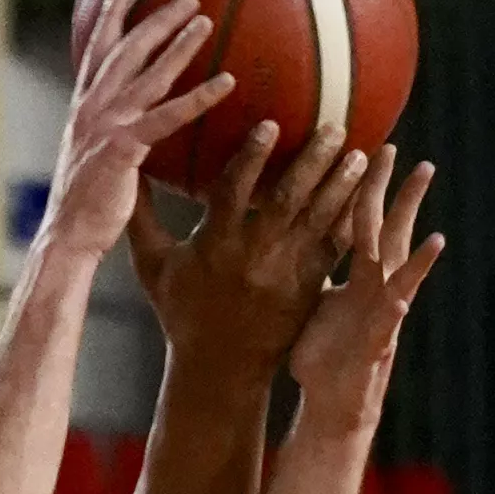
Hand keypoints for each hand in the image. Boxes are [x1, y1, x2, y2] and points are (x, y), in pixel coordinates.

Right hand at [44, 0, 234, 270]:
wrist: (67, 235)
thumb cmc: (84, 205)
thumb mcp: (93, 158)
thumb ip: (112, 134)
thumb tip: (132, 130)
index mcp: (83, 109)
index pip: (96, 53)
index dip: (109, 18)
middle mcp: (92, 108)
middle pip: (126, 50)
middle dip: (155, 18)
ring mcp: (107, 124)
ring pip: (149, 73)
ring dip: (179, 44)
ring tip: (206, 21)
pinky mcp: (124, 146)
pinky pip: (168, 115)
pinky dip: (199, 96)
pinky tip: (227, 82)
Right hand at [129, 117, 368, 367]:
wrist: (220, 369)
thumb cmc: (183, 311)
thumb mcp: (154, 266)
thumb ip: (141, 218)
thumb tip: (127, 172)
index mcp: (216, 244)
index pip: (234, 191)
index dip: (252, 157)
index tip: (271, 124)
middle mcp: (254, 255)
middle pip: (287, 200)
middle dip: (312, 162)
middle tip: (335, 128)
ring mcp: (285, 272)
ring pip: (318, 221)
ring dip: (341, 186)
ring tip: (361, 154)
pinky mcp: (309, 287)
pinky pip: (335, 248)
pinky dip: (352, 221)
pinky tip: (368, 195)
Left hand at [283, 147, 442, 417]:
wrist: (329, 403)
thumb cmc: (321, 351)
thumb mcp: (313, 298)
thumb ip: (312, 265)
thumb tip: (284, 234)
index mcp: (357, 275)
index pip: (364, 221)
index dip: (368, 188)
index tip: (370, 149)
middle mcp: (373, 288)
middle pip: (388, 233)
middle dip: (396, 196)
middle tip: (405, 155)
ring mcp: (379, 313)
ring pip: (399, 271)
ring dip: (417, 248)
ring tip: (433, 220)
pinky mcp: (376, 343)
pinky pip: (390, 319)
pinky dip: (401, 299)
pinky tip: (410, 284)